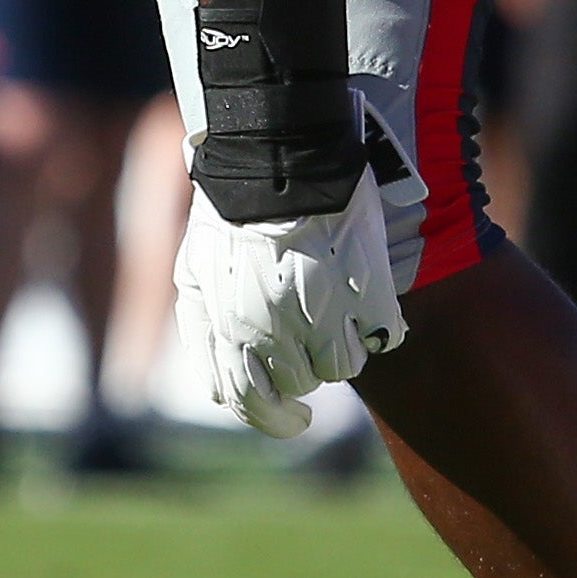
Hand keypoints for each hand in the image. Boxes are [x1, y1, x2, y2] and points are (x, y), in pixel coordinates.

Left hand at [173, 171, 402, 436]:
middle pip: (300, 384)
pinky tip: (367, 299)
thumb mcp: (195, 275)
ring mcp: (324, 313)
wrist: (276, 159)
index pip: (250, 404)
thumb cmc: (228, 214)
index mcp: (231, 330)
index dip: (273, 418)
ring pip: (343, 366)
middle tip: (309, 339)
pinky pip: (381, 335)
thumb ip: (204, 336)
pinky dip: (377, 324)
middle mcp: (276, 331)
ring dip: (341, 347)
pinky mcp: (366, 293)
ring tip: (336, 310)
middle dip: (304, 369)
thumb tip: (220, 391)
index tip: (293, 416)